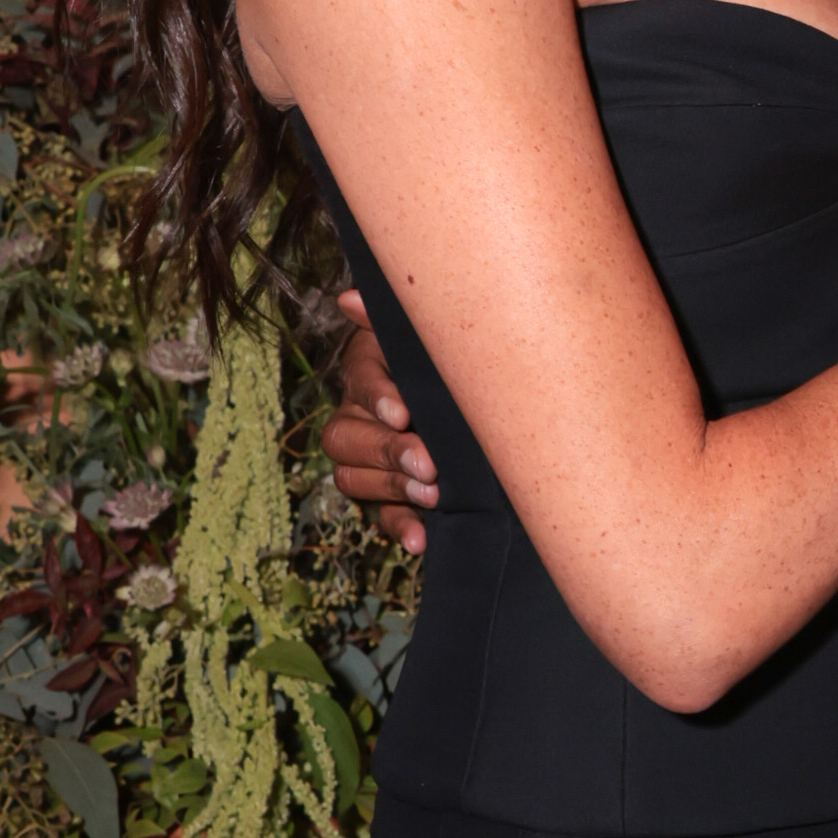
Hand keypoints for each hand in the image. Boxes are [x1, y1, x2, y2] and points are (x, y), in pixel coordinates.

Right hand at [324, 287, 432, 552]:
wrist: (493, 408)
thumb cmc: (458, 365)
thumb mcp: (433, 338)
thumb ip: (391, 318)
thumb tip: (348, 298)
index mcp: (370, 372)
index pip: (360, 384)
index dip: (379, 399)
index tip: (405, 413)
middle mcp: (358, 417)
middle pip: (345, 437)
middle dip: (387, 452)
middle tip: (428, 464)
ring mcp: (369, 460)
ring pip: (353, 477)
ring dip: (391, 488)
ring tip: (431, 495)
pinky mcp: (389, 497)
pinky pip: (381, 516)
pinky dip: (399, 528)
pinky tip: (421, 539)